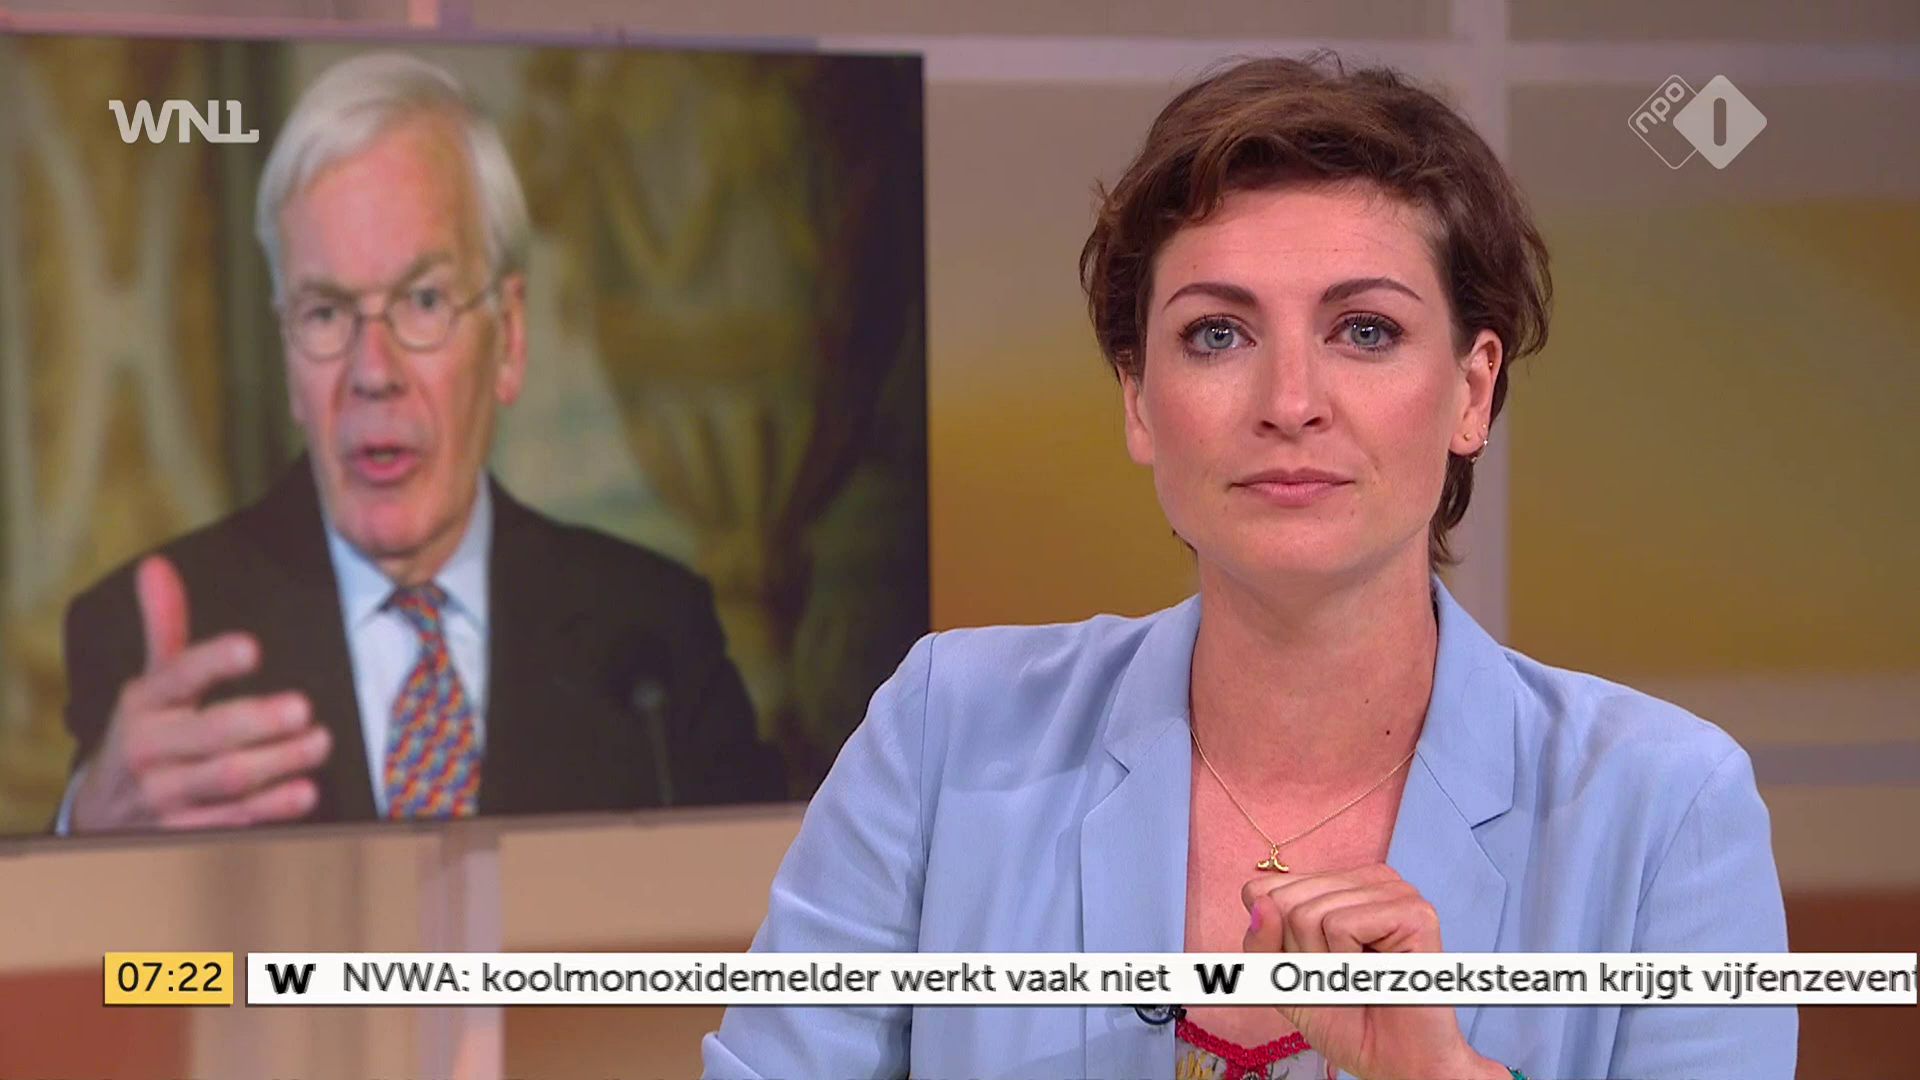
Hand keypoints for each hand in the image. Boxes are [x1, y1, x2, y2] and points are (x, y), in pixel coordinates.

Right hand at [69, 555, 329, 830]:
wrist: (103, 811)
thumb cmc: (146, 732)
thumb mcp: (150, 683)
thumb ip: (164, 627)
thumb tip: (156, 565)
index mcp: (143, 703)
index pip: (176, 677)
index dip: (212, 662)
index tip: (250, 647)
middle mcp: (149, 749)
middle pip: (208, 734)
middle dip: (257, 721)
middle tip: (304, 708)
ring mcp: (164, 794)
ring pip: (225, 779)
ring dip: (277, 763)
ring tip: (319, 743)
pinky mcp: (182, 830)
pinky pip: (229, 821)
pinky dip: (268, 809)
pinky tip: (304, 793)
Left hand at [1242, 864, 1506, 1079]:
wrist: (1392, 1062)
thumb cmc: (1344, 1019)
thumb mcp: (1284, 981)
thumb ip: (1261, 942)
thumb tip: (1258, 898)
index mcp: (1340, 884)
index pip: (1265, 890)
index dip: (1276, 943)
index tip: (1313, 968)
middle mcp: (1369, 880)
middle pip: (1284, 901)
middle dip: (1300, 955)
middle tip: (1338, 981)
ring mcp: (1395, 892)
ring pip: (1309, 914)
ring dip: (1324, 966)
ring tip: (1358, 981)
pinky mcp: (1414, 913)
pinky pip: (1340, 925)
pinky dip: (1345, 964)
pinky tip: (1375, 977)